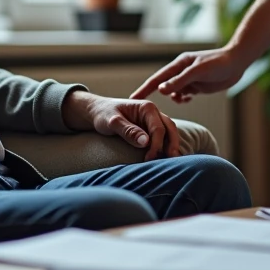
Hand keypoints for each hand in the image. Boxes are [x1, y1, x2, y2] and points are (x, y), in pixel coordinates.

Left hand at [63, 91, 180, 160]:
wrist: (97, 112)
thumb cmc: (103, 114)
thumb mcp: (112, 122)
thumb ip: (128, 130)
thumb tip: (146, 142)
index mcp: (147, 107)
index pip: (158, 128)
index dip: (156, 145)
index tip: (149, 159)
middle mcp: (153, 112)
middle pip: (170, 128)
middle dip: (173, 145)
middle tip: (172, 161)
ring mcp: (153, 120)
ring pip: (169, 132)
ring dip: (172, 146)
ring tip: (173, 162)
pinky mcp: (150, 129)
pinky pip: (163, 137)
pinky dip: (166, 146)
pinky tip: (166, 158)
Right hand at [130, 46, 250, 103]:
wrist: (237, 62)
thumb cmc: (218, 63)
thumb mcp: (198, 72)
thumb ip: (180, 81)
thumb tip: (161, 90)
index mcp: (179, 65)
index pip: (157, 79)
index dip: (144, 89)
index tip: (132, 99)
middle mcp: (181, 71)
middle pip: (162, 85)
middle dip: (152, 94)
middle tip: (141, 108)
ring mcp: (189, 79)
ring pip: (173, 91)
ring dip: (172, 97)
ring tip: (175, 101)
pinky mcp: (197, 85)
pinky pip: (184, 94)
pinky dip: (182, 98)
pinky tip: (185, 99)